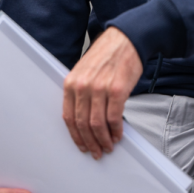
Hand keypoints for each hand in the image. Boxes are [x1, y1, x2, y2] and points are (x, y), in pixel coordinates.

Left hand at [63, 27, 142, 159]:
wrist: (125, 41)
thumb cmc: (105, 56)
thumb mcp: (84, 72)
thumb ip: (80, 94)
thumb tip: (84, 121)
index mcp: (71, 83)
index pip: (69, 117)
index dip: (75, 135)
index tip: (81, 145)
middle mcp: (82, 86)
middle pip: (82, 123)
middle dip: (89, 142)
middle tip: (96, 152)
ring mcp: (99, 88)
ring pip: (97, 124)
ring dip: (103, 140)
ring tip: (108, 146)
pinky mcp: (117, 90)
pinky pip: (114, 118)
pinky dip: (116, 131)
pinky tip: (118, 135)